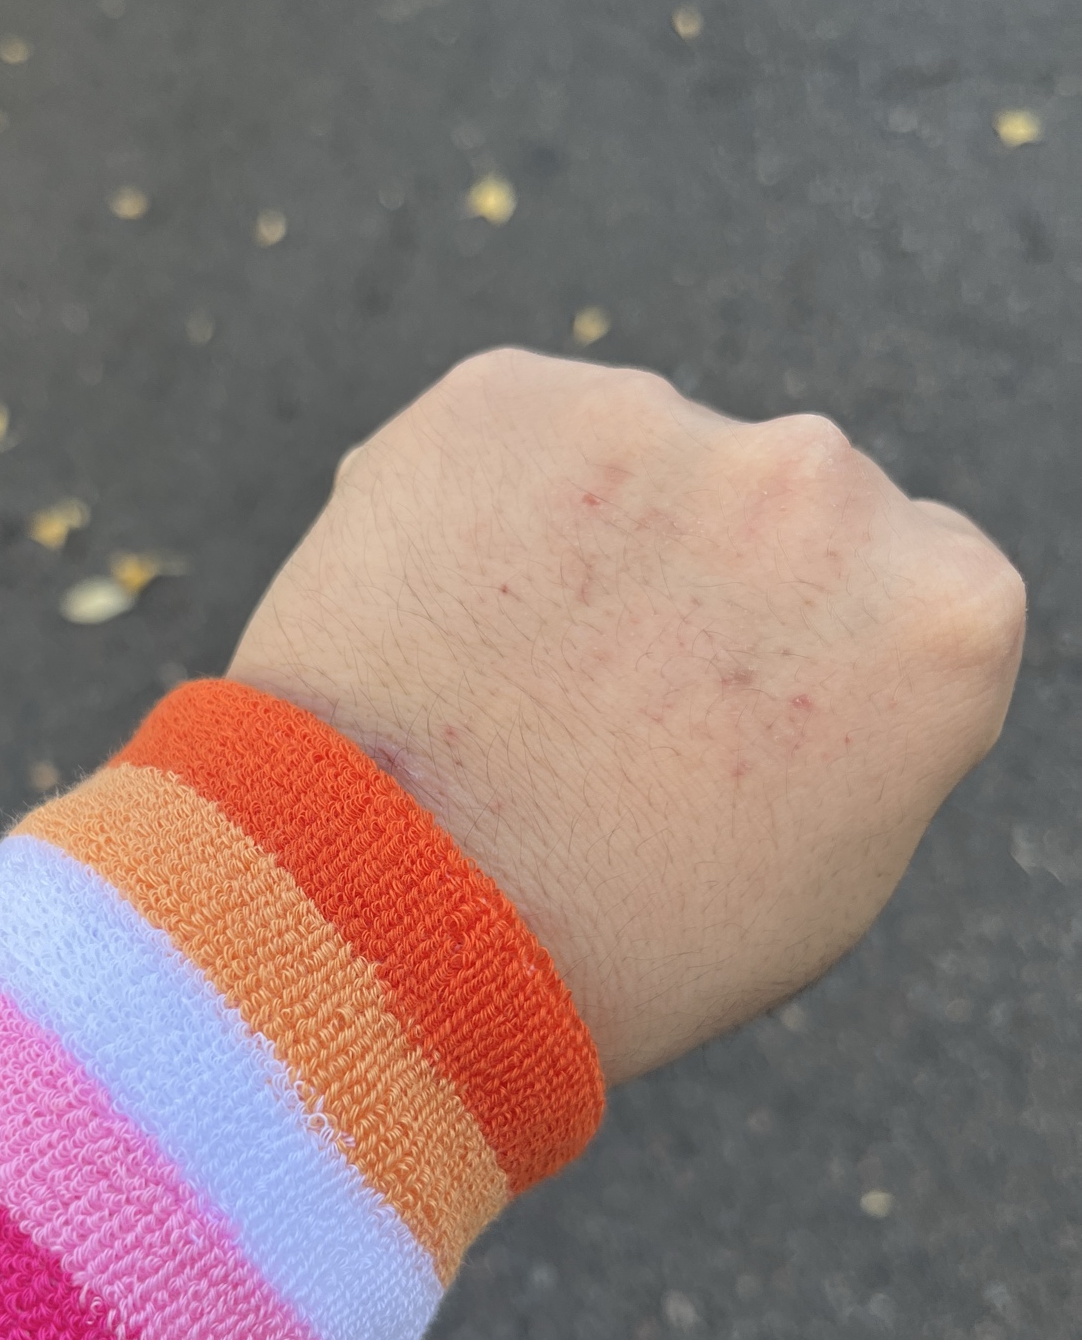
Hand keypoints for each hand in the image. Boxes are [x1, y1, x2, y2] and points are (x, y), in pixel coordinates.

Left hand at [229, 349, 1024, 1083]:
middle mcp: (823, 484)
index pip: (898, 581)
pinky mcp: (504, 398)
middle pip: (775, 505)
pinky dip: (474, 513)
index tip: (732, 724)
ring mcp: (659, 425)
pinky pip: (508, 445)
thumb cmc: (620, 942)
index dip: (798, 657)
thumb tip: (815, 632)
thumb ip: (866, 712)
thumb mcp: (829, 868)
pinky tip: (438, 632)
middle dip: (702, 582)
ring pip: (633, 465)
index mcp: (945, 609)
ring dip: (587, 542)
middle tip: (602, 710)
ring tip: (502, 688)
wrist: (393, 932)